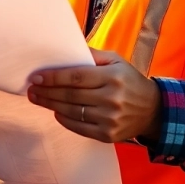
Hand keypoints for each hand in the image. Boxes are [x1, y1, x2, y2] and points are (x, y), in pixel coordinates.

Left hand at [27, 49, 161, 143]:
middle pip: (71, 95)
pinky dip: (65, 120)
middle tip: (31, 88)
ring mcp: (110, 118)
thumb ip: (93, 55)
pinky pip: (80, 128)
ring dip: (51, 105)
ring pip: (72, 112)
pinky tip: (56, 112)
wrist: (153, 110)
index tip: (37, 77)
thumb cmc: (129, 81)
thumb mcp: (117, 61)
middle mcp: (112, 98)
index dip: (54, 77)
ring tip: (37, 98)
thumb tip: (68, 49)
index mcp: (113, 77)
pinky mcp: (108, 135)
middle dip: (47, 92)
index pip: (77, 77)